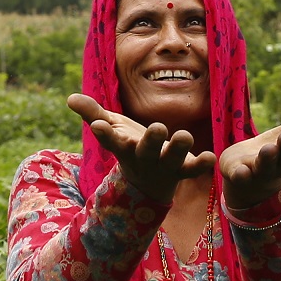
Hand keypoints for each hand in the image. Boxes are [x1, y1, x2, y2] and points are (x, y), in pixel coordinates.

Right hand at [69, 93, 215, 199]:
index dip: (104, 133)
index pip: (111, 141)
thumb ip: (93, 113)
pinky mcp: (182, 169)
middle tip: (158, 128)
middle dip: (152, 141)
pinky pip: (192, 169)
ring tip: (185, 136)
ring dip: (179, 148)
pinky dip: (200, 164)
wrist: (147, 183)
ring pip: (171, 158)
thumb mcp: (112, 129)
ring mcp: (163, 165)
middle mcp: (143, 157)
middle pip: (146, 150)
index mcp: (123, 147)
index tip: (98, 125)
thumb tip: (70, 97)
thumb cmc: (128, 146)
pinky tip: (210, 156)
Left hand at [216, 108, 280, 213]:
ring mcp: (259, 172)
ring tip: (269, 149)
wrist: (245, 169)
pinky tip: (242, 171)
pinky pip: (239, 177)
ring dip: (267, 159)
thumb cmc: (279, 149)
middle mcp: (280, 165)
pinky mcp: (238, 174)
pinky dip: (240, 175)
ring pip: (264, 166)